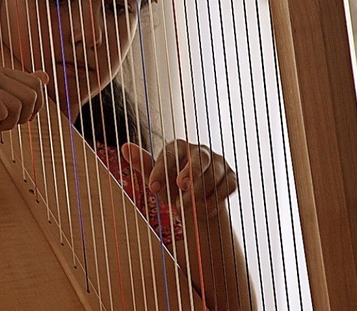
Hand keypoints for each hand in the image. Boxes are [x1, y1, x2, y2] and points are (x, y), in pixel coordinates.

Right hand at [0, 67, 48, 152]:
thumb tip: (45, 76)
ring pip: (17, 106)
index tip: (18, 115)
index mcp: (2, 72)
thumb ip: (24, 89)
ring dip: (9, 123)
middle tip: (4, 120)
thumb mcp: (7, 105)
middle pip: (31, 96)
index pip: (37, 86)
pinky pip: (0, 109)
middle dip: (23, 116)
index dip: (35, 107)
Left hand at [121, 140, 236, 219]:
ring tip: (184, 208)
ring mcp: (219, 163)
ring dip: (199, 193)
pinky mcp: (232, 177)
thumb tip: (125, 147)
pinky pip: (228, 187)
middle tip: (180, 188)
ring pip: (214, 175)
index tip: (151, 188)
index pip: (170, 154)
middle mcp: (201, 151)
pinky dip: (215, 200)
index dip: (161, 170)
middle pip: (200, 158)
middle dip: (190, 174)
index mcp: (179, 146)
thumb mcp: (155, 179)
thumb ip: (142, 164)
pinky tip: (203, 210)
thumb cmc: (170, 187)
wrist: (194, 205)